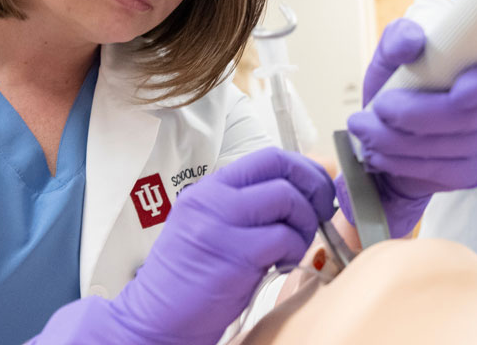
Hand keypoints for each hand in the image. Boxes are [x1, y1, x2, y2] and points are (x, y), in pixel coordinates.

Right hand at [33, 148, 333, 343]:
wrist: (156, 319)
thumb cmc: (190, 281)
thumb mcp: (212, 229)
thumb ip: (247, 208)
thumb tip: (299, 194)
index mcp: (208, 189)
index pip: (268, 158)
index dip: (303, 169)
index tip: (317, 188)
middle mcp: (212, 199)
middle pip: (282, 169)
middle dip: (313, 188)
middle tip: (320, 212)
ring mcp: (221, 223)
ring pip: (288, 200)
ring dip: (304, 224)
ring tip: (293, 247)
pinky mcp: (234, 253)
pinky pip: (284, 237)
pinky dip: (294, 250)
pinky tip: (280, 264)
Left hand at [338, 18, 476, 236]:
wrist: (398, 110)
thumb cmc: (407, 69)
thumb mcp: (396, 46)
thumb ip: (400, 36)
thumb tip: (411, 42)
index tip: (458, 91)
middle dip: (422, 115)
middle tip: (380, 108)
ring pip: (459, 147)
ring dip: (405, 142)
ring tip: (365, 129)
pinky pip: (449, 171)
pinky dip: (407, 163)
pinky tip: (379, 153)